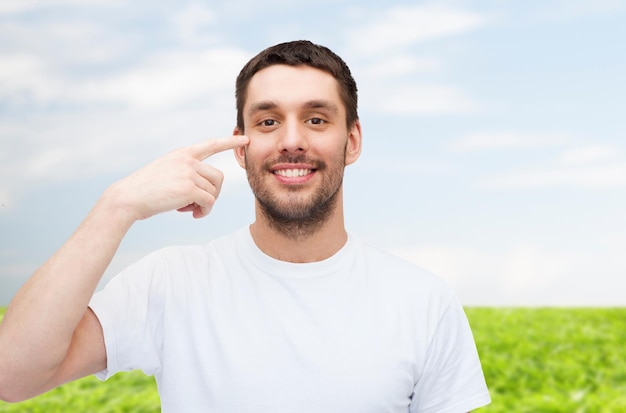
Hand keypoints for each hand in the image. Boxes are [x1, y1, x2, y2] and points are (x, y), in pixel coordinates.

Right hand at [108, 135, 248, 220]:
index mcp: (182, 154)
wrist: (128, 198)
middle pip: (218, 178)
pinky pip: (209, 202)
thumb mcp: (166, 173)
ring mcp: (189, 173)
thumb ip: (186, 175)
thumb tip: (205, 194)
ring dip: (206, 205)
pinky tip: (191, 214)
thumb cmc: (145, 191)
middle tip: (197, 205)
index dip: (229, 141)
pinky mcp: (189, 188)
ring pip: (214, 192)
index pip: (211, 145)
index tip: (245, 138)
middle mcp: (187, 160)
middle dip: (212, 194)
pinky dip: (204, 211)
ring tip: (190, 209)